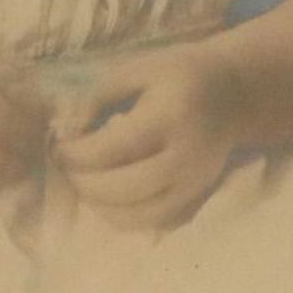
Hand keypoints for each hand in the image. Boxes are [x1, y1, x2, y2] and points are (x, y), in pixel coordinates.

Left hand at [52, 41, 245, 231]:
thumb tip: (68, 131)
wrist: (233, 93)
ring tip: (84, 183)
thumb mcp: (137, 69)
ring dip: (101, 206)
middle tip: (67, 168)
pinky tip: (109, 196)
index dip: (78, 154)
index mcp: (169, 115)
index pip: (114, 148)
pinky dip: (124, 216)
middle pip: (124, 189)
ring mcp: (194, 183)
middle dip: (85, 183)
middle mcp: (185, 156)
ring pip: (138, 216)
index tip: (58, 147)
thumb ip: (97, 96)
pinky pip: (153, 223)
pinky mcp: (196, 199)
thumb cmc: (178, 74)